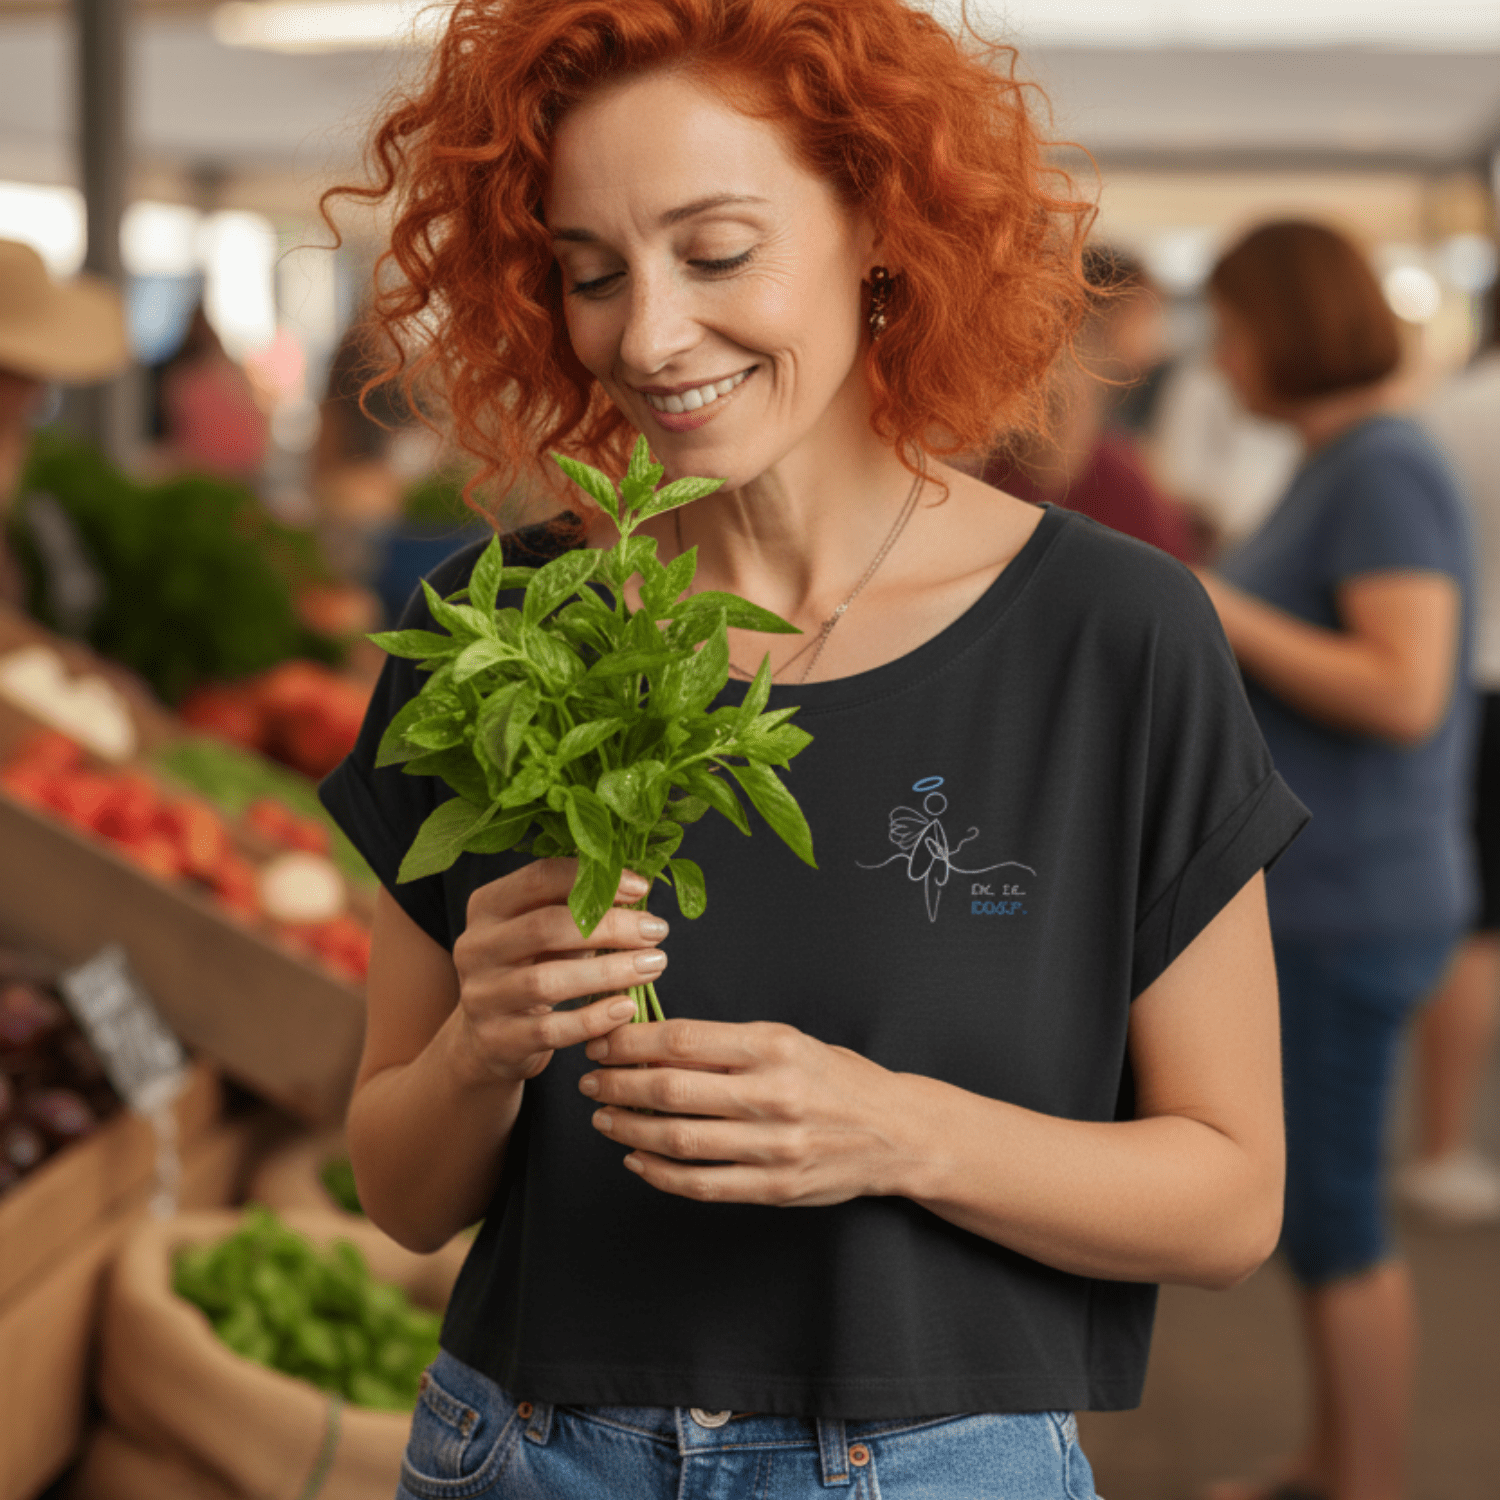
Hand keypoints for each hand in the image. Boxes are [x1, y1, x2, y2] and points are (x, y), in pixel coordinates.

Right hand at [449, 859, 668, 1085]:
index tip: (640, 887)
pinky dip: (594, 1018)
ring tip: (653, 964)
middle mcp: (475, 947)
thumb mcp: (544, 932)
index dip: (593, 879)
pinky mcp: (498, 1040)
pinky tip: (626, 1007)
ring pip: (548, 981)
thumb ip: (578, 908)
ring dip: (610, 971)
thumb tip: (638, 886)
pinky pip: (552, 1030)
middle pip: (546, 927)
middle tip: (655, 931)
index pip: (539, 878)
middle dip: (611, 926)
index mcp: (487, 907)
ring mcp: (482, 996)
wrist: (488, 1039)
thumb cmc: (530, 970)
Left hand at [577, 1019, 906, 1204]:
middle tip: (591, 1078)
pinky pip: (700, 1184)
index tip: (604, 1040)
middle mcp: (772, 1095)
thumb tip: (653, 1040)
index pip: (682, 1040)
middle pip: (670, 1090)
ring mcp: (772, 1147)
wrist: (896, 1132)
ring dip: (628, 1127)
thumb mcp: (789, 1041)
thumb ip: (728, 1044)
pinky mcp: (773, 1188)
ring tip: (604, 1116)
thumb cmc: (834, 1078)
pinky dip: (659, 1173)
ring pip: (678, 1140)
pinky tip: (637, 1158)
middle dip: (618, 1083)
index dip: (631, 1041)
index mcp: (774, 1047)